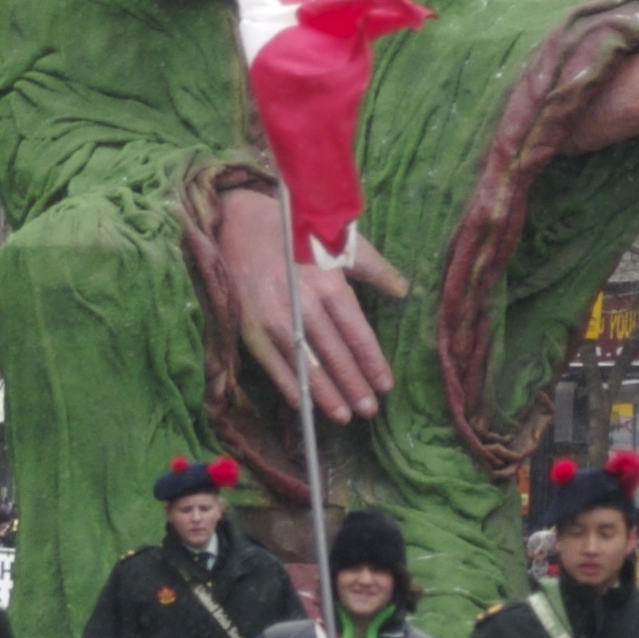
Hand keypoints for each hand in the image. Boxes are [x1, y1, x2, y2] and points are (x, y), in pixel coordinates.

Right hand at [219, 187, 407, 424]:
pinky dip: (288, 385)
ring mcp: (272, 318)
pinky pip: (271, 363)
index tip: (386, 385)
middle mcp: (302, 304)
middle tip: (370, 410)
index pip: (357, 333)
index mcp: (328, 284)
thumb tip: (403, 290)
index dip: (372, 362)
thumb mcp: (339, 242)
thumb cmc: (294, 232)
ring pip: (304, 364)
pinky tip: (303, 405)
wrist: (236, 221)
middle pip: (333, 353)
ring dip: (325, 393)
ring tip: (344, 416)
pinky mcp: (247, 326)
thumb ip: (374, 268)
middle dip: (353, 384)